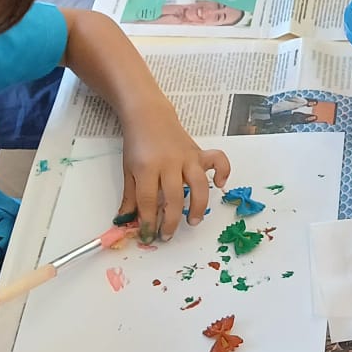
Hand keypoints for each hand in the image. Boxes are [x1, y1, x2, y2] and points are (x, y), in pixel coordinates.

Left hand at [118, 106, 231, 242]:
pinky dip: (223, 172)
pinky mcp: (199, 152)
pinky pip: (218, 160)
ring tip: (192, 221)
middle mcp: (169, 163)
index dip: (148, 222)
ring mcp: (187, 157)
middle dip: (170, 221)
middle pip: (173, 198)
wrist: (148, 115)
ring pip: (199, 185)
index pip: (148, 201)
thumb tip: (128, 221)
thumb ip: (131, 197)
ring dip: (197, 206)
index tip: (148, 236)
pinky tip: (220, 184)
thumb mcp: (128, 170)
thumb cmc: (137, 143)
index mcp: (147, 167)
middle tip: (167, 235)